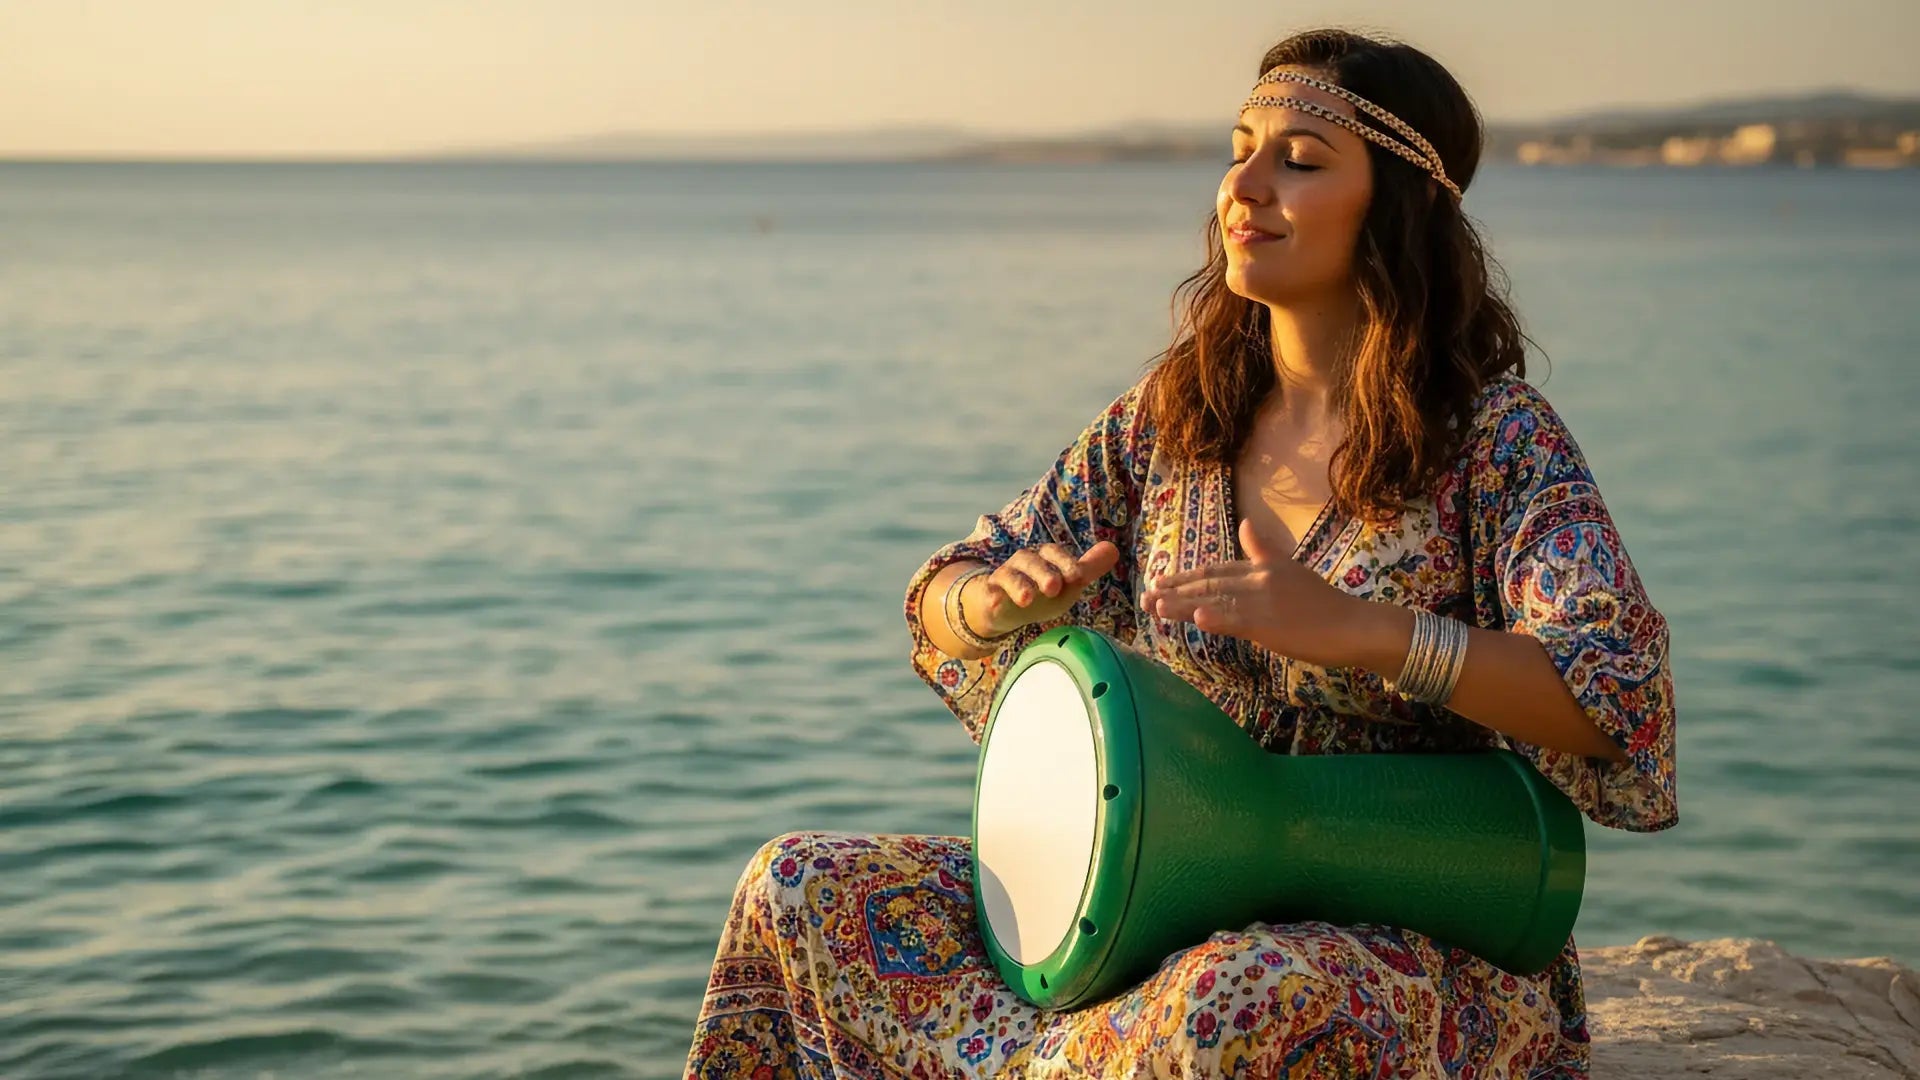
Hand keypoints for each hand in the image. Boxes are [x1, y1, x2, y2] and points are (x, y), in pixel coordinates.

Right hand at [965, 541, 1121, 636]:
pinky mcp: (989, 594)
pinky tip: (997, 603)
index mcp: (1044, 558)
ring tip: (1026, 599)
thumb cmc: (1041, 593)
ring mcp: (1004, 577)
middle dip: (1043, 572)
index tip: (1078, 576)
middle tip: (1054, 587)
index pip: (1055, 554)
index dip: (1066, 563)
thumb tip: (1113, 549)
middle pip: (1032, 561)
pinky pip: (989, 593)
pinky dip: (992, 596)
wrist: (1004, 609)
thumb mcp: (1066, 584)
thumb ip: (1088, 568)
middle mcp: (1023, 563)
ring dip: (1018, 585)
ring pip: (1009, 575)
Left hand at [1140, 518, 1365, 667]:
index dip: (1185, 576)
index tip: (1160, 581)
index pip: (1215, 570)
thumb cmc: (1324, 605)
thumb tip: (1244, 524)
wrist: (1354, 625)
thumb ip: (1263, 550)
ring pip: (1216, 601)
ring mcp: (1264, 600)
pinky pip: (1239, 620)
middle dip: (1174, 591)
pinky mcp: (1273, 624)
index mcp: (1261, 567)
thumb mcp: (1290, 569)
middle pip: (1208, 583)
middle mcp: (1258, 578)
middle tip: (1145, 597)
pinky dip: (1217, 618)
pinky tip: (1197, 618)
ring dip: (1183, 605)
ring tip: (1155, 607)